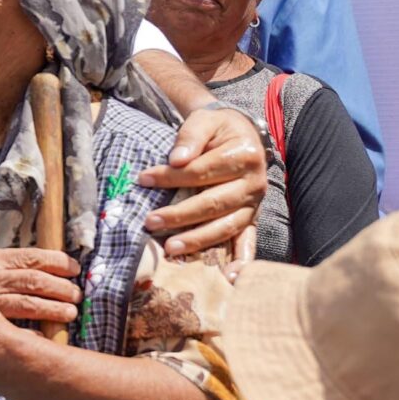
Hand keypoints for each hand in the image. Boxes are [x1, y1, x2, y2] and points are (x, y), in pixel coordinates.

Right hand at [0, 246, 81, 326]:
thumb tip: (35, 265)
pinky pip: (12, 327)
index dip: (57, 262)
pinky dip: (30, 333)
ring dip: (53, 309)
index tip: (74, 268)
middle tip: (77, 294)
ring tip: (70, 313)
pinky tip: (44, 336)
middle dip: (61, 287)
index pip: (32, 256)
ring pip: (28, 303)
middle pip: (34, 280)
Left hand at [141, 104, 264, 258]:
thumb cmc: (218, 129)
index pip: (203, 172)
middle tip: (150, 221)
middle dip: (179, 215)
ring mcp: (255, 205)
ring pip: (226, 227)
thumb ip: (190, 137)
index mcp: (246, 156)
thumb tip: (176, 160)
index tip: (143, 179)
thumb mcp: (205, 121)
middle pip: (213, 203)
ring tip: (170, 248)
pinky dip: (241, 261)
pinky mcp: (252, 219)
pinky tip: (229, 279)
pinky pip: (248, 242)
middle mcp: (255, 183)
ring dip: (198, 240)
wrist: (241, 134)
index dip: (172, 177)